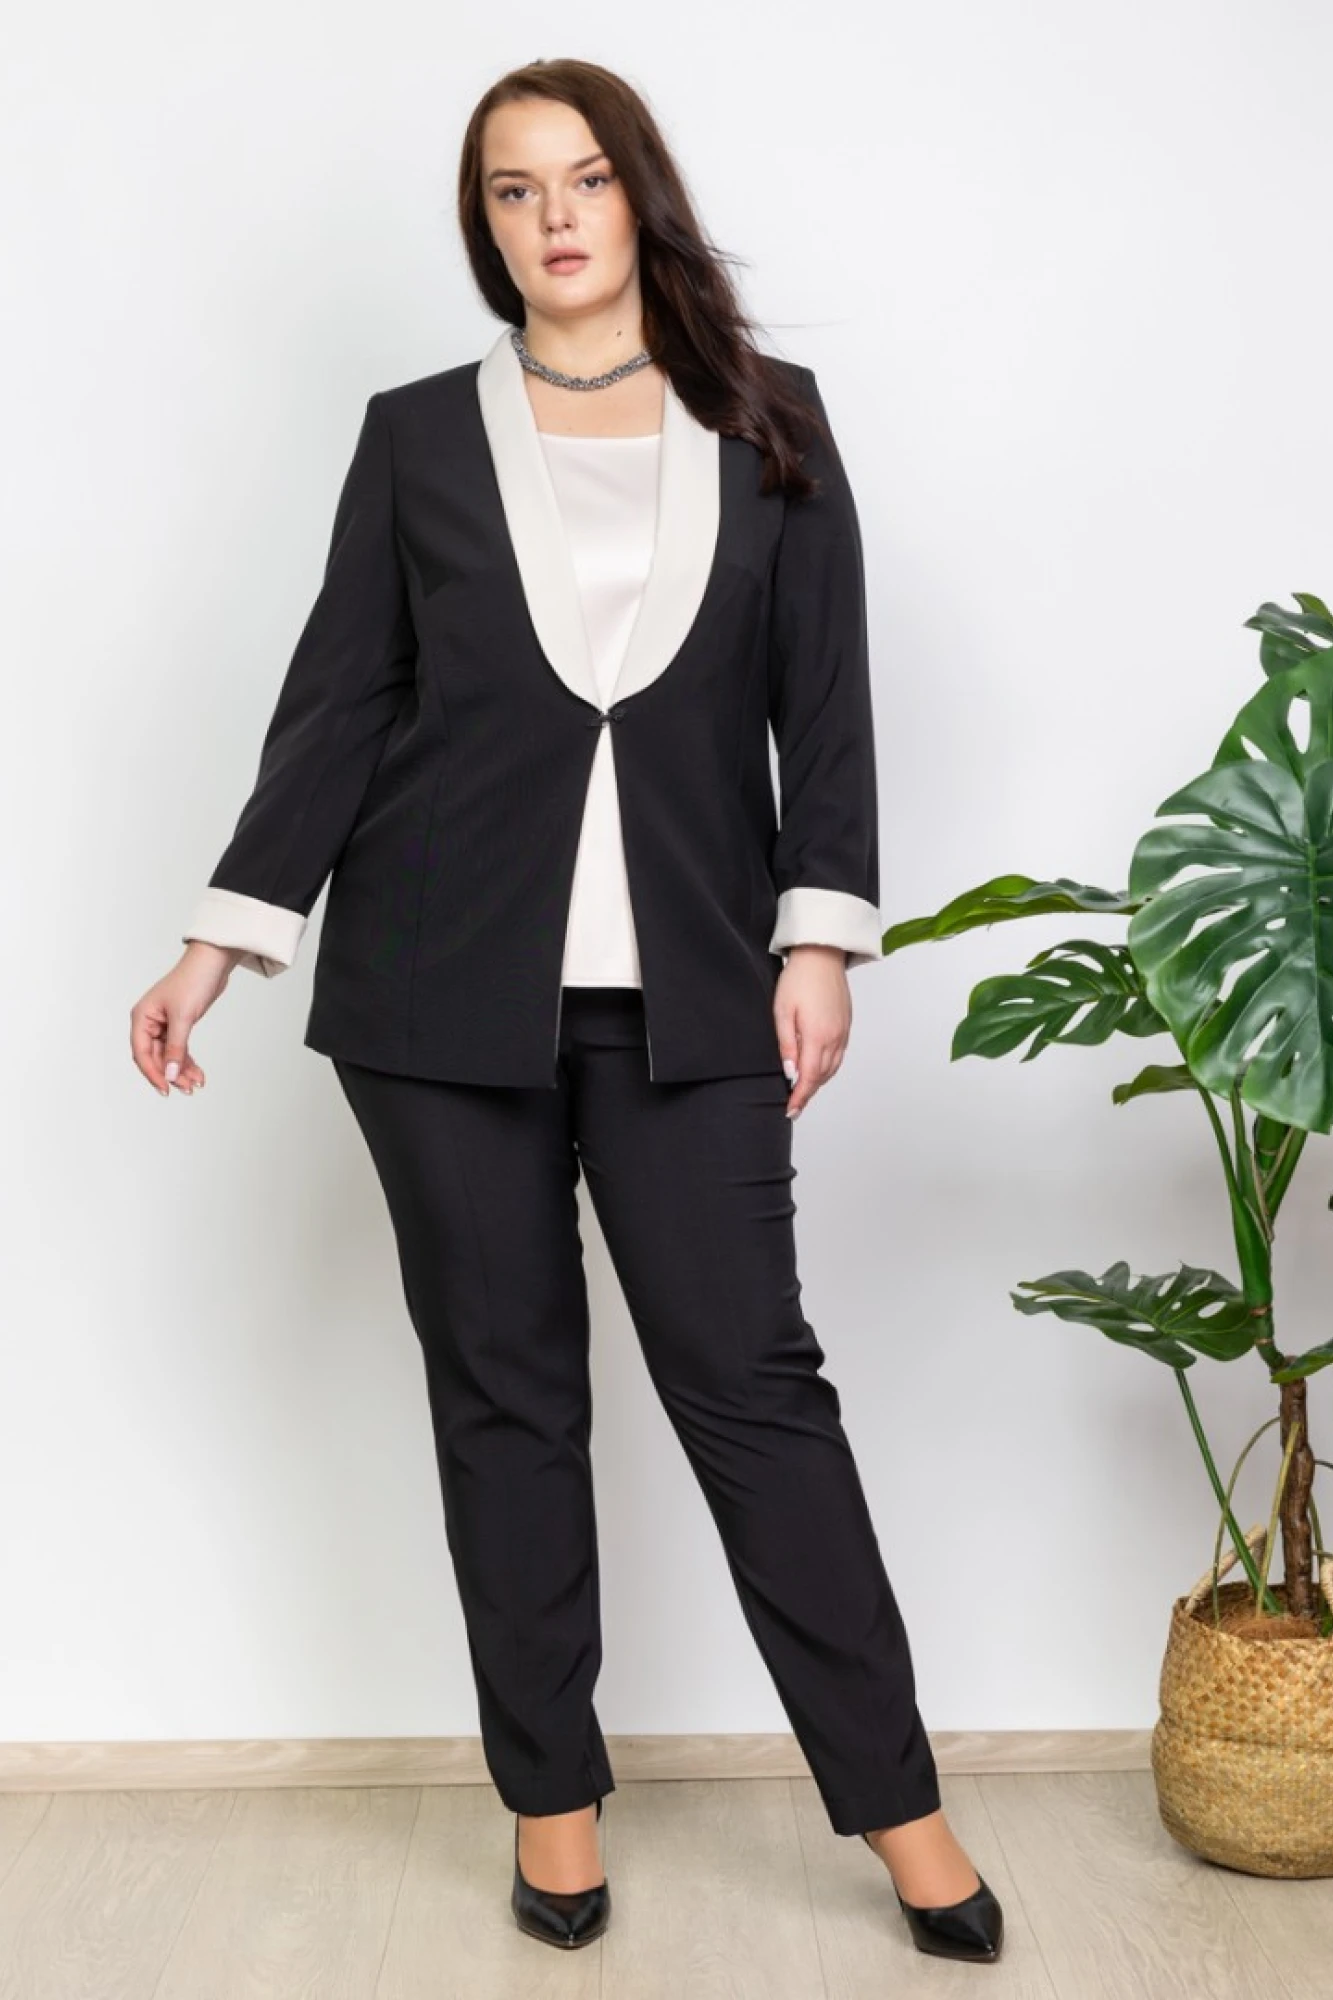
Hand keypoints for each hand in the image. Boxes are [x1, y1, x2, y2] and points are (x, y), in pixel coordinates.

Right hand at [130, 941, 237, 1096]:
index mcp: (142, 1017)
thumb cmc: (193, 981)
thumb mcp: (183, 1018)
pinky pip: (179, 1049)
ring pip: (168, 1055)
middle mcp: (149, 1022)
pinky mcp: (178, 1024)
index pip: (142, 1053)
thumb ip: (175, 1048)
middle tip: (188, 1089)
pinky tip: (198, 1073)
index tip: (166, 1088)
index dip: (153, 1073)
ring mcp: (164, 1024)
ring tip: (196, 1084)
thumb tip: (170, 1073)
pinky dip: (187, 1061)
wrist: (212, 963)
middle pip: (155, 1057)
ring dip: (181, 1070)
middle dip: (171, 1074)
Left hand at [773, 945, 851, 1116]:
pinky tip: (817, 1068)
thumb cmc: (798, 979)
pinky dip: (828, 1068)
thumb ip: (787, 1045)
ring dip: (818, 1082)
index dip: (800, 1097)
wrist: (822, 955)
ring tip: (803, 1091)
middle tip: (793, 1105)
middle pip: (822, 1076)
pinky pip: (839, 1055)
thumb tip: (791, 1072)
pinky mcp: (846, 1025)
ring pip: (832, 1068)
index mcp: (818, 1036)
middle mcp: (834, 1037)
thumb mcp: (782, 1012)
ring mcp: (843, 1032)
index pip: (808, 1077)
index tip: (790, 1110)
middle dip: (807, 1093)